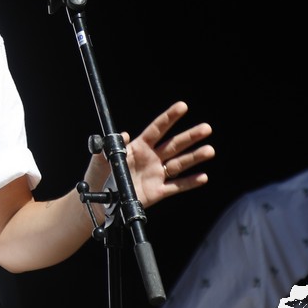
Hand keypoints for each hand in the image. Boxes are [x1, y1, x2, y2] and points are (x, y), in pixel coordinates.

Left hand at [90, 101, 213, 205]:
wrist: (99, 201)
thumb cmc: (98, 177)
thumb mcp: (99, 161)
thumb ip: (108, 149)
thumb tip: (122, 135)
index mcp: (138, 147)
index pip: (157, 129)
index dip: (169, 117)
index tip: (183, 106)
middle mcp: (151, 158)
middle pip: (174, 145)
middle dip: (190, 136)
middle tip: (206, 128)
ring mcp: (156, 174)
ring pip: (179, 164)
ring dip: (195, 157)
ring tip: (210, 150)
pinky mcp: (158, 191)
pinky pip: (177, 186)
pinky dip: (190, 183)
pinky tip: (203, 177)